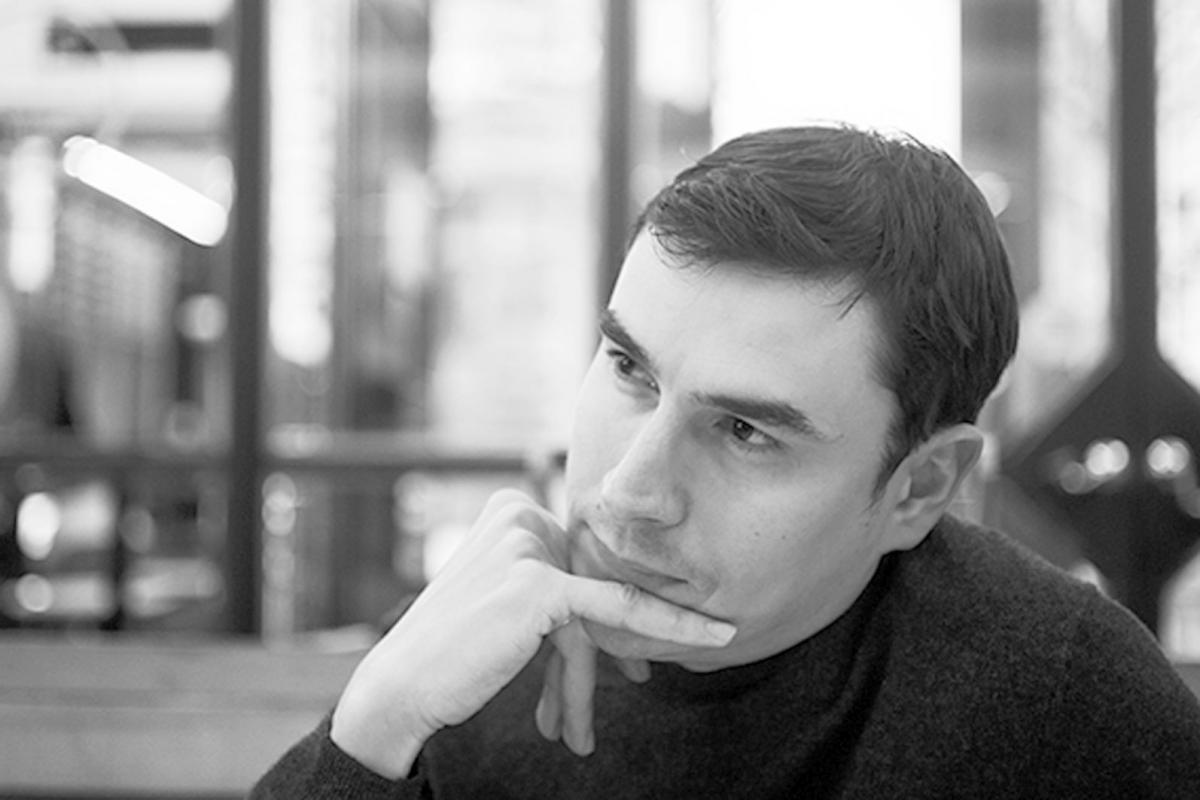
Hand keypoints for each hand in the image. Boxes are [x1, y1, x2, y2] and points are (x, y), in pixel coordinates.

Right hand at [329, 489, 735, 778]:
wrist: (404, 684)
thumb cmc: (452, 650)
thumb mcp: (505, 597)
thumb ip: (549, 580)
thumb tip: (606, 596)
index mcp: (512, 507)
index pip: (580, 558)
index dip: (609, 610)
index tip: (634, 653)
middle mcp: (521, 514)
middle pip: (590, 584)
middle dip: (614, 640)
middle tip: (638, 679)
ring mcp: (528, 545)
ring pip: (598, 610)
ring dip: (606, 664)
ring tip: (616, 705)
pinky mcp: (538, 583)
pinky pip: (618, 609)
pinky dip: (671, 624)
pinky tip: (711, 635)